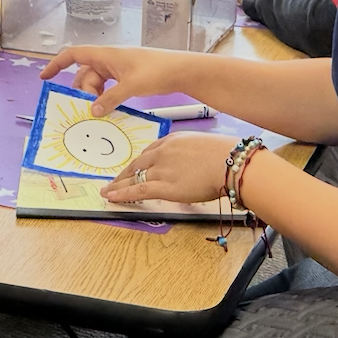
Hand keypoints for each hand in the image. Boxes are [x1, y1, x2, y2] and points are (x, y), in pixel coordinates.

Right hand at [39, 44, 184, 114]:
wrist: (182, 70)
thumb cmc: (157, 71)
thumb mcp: (131, 86)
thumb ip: (109, 99)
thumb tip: (91, 111)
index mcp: (106, 55)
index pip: (74, 54)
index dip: (57, 64)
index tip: (45, 77)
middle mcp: (109, 60)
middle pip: (85, 74)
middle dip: (82, 91)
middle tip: (86, 108)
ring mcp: (118, 69)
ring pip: (96, 83)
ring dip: (94, 97)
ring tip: (98, 112)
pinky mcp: (127, 77)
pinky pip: (108, 87)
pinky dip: (104, 97)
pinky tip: (107, 109)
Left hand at [101, 132, 234, 204]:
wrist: (230, 162)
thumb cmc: (226, 156)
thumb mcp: (205, 146)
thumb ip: (193, 154)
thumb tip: (194, 166)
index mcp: (173, 140)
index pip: (150, 151)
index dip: (140, 162)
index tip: (134, 168)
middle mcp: (163, 152)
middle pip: (138, 164)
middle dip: (124, 173)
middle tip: (114, 180)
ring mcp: (161, 169)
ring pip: (133, 177)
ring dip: (118, 185)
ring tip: (108, 191)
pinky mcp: (163, 186)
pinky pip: (137, 189)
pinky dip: (121, 193)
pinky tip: (111, 196)